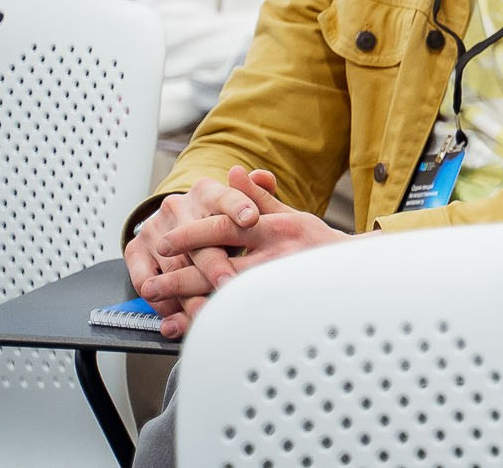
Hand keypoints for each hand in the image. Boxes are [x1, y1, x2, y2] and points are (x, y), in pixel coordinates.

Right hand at [123, 169, 268, 329]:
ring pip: (173, 265)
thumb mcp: (242, 208)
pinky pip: (145, 280)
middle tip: (228, 282)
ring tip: (205, 310)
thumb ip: (259, 196)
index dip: (239, 207)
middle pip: (199, 240)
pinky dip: (161, 302)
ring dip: (189, 292)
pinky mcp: (135, 249)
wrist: (178, 224)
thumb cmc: (219, 221)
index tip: (251, 218)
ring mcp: (154, 228)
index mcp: (208, 192)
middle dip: (215, 265)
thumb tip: (263, 176)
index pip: (226, 197)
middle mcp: (178, 207)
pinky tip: (175, 316)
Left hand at [131, 167, 347, 336]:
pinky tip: (189, 329)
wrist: (352, 273)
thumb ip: (257, 198)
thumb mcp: (291, 214)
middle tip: (151, 283)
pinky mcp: (279, 308)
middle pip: (218, 267)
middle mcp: (274, 257)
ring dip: (190, 305)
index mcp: (274, 229)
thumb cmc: (318, 244)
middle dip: (180, 277)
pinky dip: (210, 324)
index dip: (191, 235)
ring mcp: (277, 285)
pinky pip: (238, 318)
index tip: (164, 242)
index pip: (225, 228)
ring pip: (225, 297)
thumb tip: (235, 173)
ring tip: (163, 311)